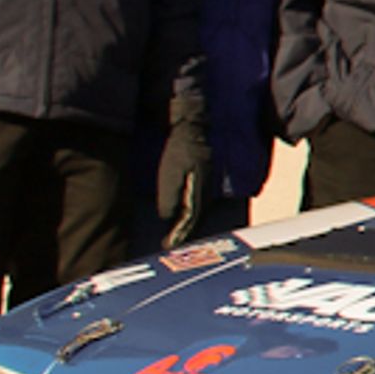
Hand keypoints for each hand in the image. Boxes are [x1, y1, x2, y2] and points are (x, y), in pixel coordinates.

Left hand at [157, 98, 212, 243]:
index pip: (190, 221)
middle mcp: (206, 193)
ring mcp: (206, 188)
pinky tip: (182, 217)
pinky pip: (198, 204)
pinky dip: (190, 215)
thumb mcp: (170, 173)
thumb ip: (170, 197)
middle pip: (196, 221)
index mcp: (199, 193)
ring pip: (198, 213)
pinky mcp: (203, 183)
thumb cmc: (180, 150)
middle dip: (184, 234)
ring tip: (176, 236)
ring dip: (188, 226)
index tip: (167, 245)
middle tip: (169, 244)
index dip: (178, 234)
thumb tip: (168, 217)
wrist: (193, 129)